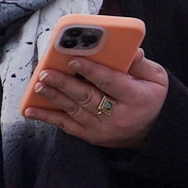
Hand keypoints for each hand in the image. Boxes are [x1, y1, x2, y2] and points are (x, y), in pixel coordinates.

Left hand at [34, 47, 169, 149]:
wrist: (155, 132)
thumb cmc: (153, 99)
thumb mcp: (156, 78)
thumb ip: (140, 64)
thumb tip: (130, 50)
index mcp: (135, 97)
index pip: (110, 82)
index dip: (91, 70)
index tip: (73, 60)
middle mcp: (117, 116)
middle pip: (87, 97)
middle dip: (64, 83)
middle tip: (46, 72)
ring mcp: (103, 129)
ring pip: (74, 110)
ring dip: (54, 97)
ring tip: (39, 84)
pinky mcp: (92, 137)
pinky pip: (67, 126)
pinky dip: (48, 117)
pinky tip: (31, 109)